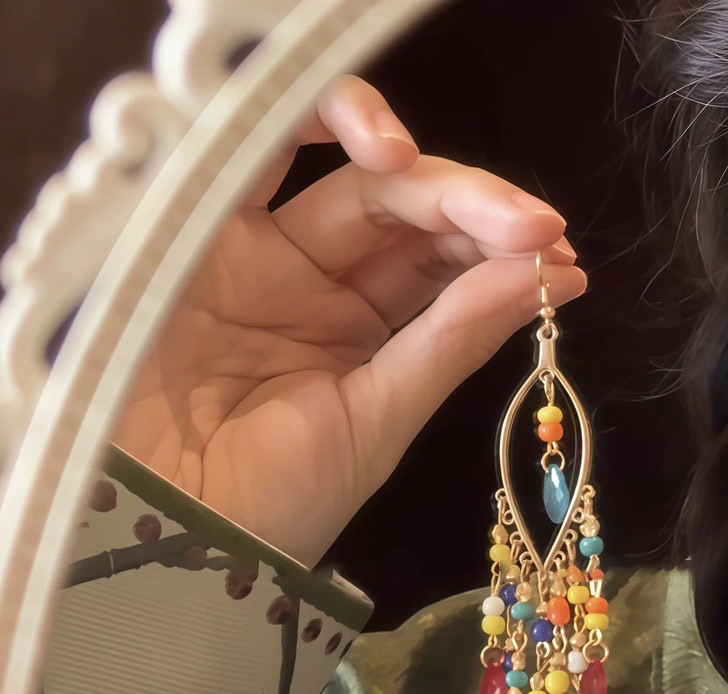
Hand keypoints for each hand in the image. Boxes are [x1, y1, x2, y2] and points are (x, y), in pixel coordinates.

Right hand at [115, 75, 586, 566]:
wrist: (165, 533)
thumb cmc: (276, 500)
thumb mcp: (378, 421)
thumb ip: (452, 339)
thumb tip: (549, 271)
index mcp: (362, 332)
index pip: (440, 266)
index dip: (500, 254)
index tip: (561, 261)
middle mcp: (314, 282)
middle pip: (406, 215)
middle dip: (476, 212)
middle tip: (537, 230)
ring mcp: (257, 254)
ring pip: (349, 180)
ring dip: (419, 172)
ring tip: (480, 204)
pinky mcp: (195, 232)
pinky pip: (256, 154)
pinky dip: (316, 126)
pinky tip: (383, 145)